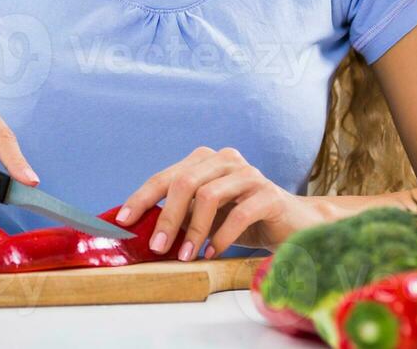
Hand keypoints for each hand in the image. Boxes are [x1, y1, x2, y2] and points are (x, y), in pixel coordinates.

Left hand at [116, 146, 324, 259]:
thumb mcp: (206, 218)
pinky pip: (239, 213)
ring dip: (194, 230)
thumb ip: (180, 216)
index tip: (123, 221)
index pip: (166, 177)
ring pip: (210, 195)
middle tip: (157, 247)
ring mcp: (249, 174)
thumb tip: (140, 230)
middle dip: (167, 217)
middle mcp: (226, 160)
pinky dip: (221, 236)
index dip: (142, 198)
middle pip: (185, 182)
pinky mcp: (269, 193)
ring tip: (186, 256)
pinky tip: (214, 253)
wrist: (293, 226)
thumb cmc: (242, 223)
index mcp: (205, 161)